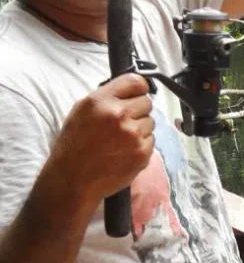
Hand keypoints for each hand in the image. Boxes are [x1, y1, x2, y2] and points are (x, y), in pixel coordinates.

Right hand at [52, 74, 154, 202]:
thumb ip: (107, 97)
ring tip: (121, 140)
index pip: (136, 82)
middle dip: (138, 110)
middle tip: (124, 122)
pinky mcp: (142, 153)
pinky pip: (151, 140)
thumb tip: (131, 90)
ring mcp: (133, 135)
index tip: (137, 94)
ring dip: (140, 128)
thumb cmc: (74, 145)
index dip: (139, 88)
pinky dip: (141, 145)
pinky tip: (124, 151)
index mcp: (102, 101)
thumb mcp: (82, 110)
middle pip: (147, 102)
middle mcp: (119, 115)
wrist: (73, 180)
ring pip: (150, 122)